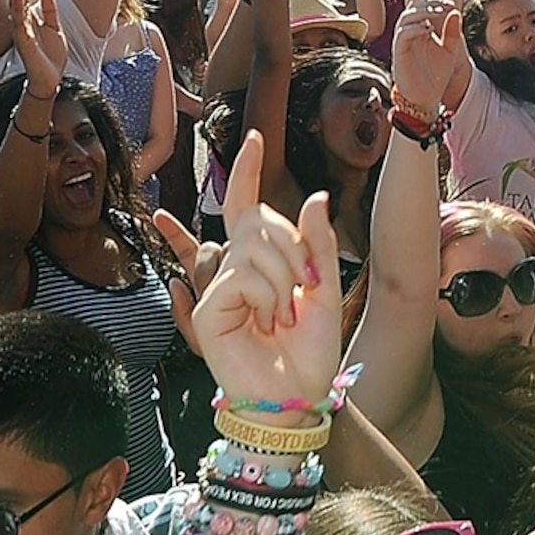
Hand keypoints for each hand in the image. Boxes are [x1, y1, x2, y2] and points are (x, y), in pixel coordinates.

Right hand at [11, 0, 68, 87]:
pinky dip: (18, 10)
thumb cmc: (49, 53)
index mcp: (30, 15)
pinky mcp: (24, 42)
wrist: (50, 78)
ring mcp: (22, 30)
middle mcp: (22, 20)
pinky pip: (20, 24)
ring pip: (16, 4)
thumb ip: (49, 9)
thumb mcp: (54, 26)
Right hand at [160, 133, 340, 404]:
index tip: (255, 138)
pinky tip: (266, 321)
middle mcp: (236, 268)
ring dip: (282, 279)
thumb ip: (319, 243)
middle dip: (292, 246)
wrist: (298, 395)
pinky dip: (265, 296)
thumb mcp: (325, 288)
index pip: (249, 207)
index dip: (250, 172)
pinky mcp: (208, 309)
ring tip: (284, 314)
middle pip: (258, 221)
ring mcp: (220, 288)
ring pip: (252, 247)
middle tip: (306, 285)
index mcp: (264, 261)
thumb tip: (313, 196)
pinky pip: (242, 276)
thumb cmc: (310, 349)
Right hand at [391, 0, 466, 105]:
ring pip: (408, 17)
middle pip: (414, 6)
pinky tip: (427, 29)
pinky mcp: (400, 52)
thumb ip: (452, 31)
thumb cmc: (435, 74)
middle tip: (446, 3)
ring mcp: (403, 41)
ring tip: (439, 12)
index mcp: (420, 28)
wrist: (426, 98)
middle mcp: (409, 31)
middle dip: (429, 0)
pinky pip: (404, 34)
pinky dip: (415, 29)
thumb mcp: (450, 50)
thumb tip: (456, 11)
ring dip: (424, 11)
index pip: (416, 2)